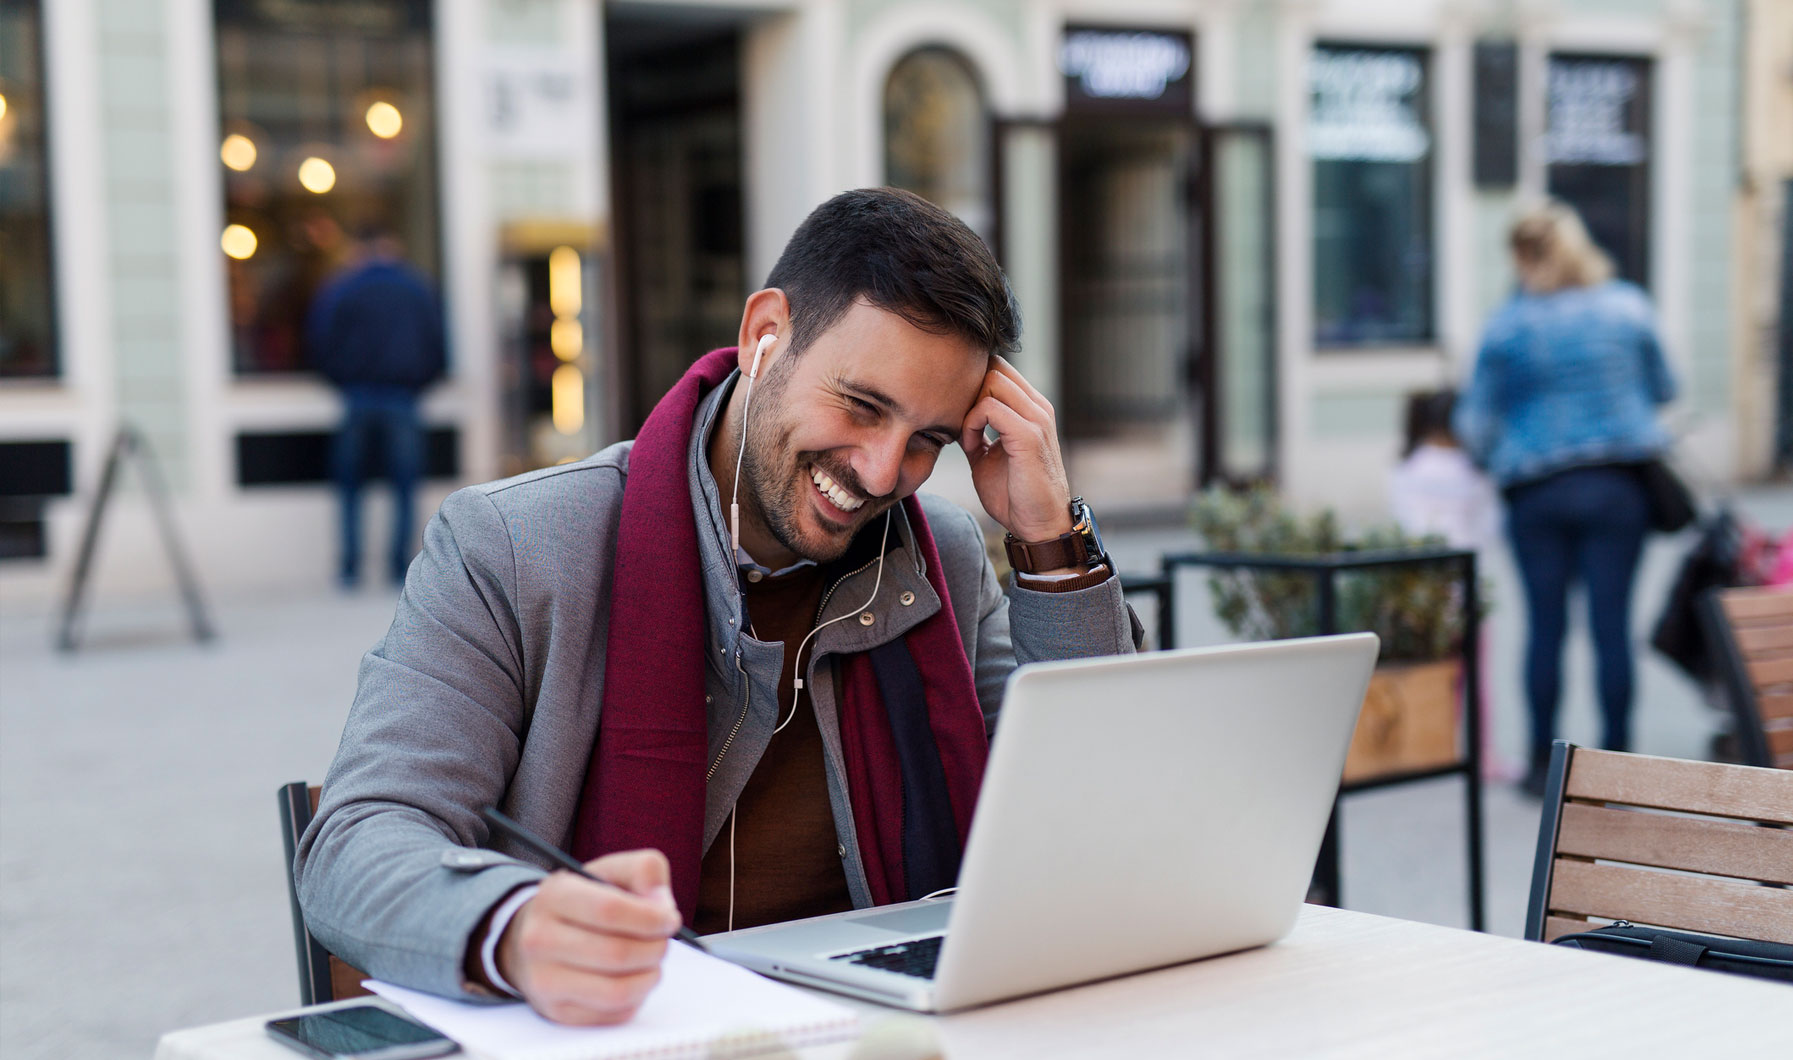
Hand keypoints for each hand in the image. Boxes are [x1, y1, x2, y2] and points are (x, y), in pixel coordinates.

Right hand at [496, 849, 680, 1024]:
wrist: (538, 937)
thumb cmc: (584, 903)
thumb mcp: (611, 872)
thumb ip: (644, 871)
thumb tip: (662, 906)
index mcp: (554, 895)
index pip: (609, 910)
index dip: (650, 917)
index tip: (669, 920)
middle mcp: (540, 939)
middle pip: (617, 954)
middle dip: (655, 948)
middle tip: (663, 941)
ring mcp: (544, 979)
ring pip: (617, 990)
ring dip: (649, 977)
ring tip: (651, 962)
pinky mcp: (557, 1011)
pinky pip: (613, 1013)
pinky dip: (636, 997)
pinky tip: (632, 978)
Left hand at [960, 355, 1072, 542]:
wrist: (1038, 525)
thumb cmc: (1014, 494)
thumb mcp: (987, 455)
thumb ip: (975, 432)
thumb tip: (952, 419)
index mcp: (1031, 408)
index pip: (999, 369)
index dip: (972, 385)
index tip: (959, 416)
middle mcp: (1037, 407)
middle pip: (994, 367)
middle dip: (968, 392)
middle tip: (959, 424)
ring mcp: (1036, 419)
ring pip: (993, 380)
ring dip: (969, 406)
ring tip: (966, 436)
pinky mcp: (1029, 435)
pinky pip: (990, 408)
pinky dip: (971, 423)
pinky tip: (970, 446)